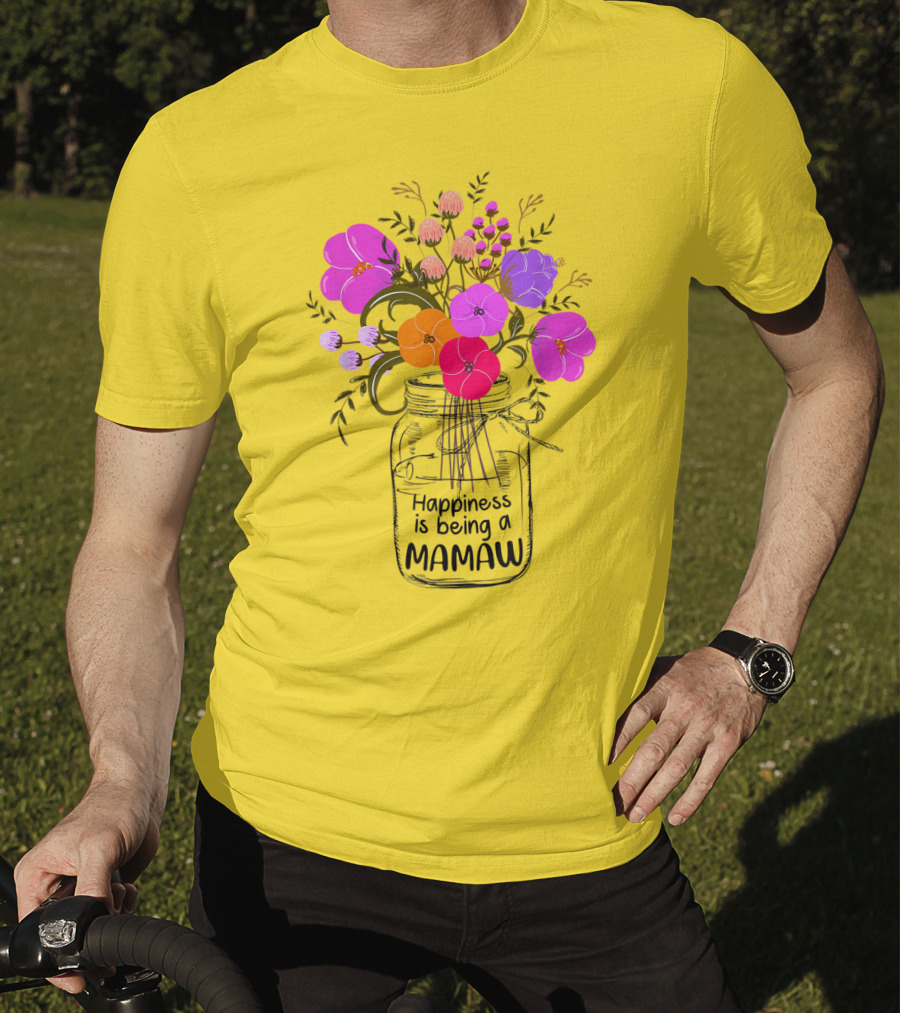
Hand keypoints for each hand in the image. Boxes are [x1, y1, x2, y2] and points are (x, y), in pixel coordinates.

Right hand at [14, 777, 160, 993]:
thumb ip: (92, 890)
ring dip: (111, 915)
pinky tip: (127, 885)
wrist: (140, 794)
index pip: (35, 930)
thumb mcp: (98, 849)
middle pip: (64, 932)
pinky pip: (110, 914)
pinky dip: (123, 906)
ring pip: (91, 926)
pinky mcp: (102, 887)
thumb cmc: (113, 808)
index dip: (56, 956)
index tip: (79, 975)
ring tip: (119, 887)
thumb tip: (91, 927)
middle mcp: (51, 886)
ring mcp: (77, 888)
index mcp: (35, 876)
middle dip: (91, 930)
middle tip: (110, 910)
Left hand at [610, 648, 767, 825]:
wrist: (743, 667)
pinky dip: (691, 800)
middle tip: (615, 802)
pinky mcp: (728, 743)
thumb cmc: (694, 670)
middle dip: (632, 779)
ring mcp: (707, 727)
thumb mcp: (665, 667)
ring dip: (655, 795)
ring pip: (677, 768)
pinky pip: (707, 777)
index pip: (636, 715)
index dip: (618, 740)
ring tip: (636, 815)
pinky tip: (675, 818)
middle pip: (654, 749)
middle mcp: (684, 709)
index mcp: (665, 688)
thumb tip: (604, 703)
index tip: (601, 763)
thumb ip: (640, 685)